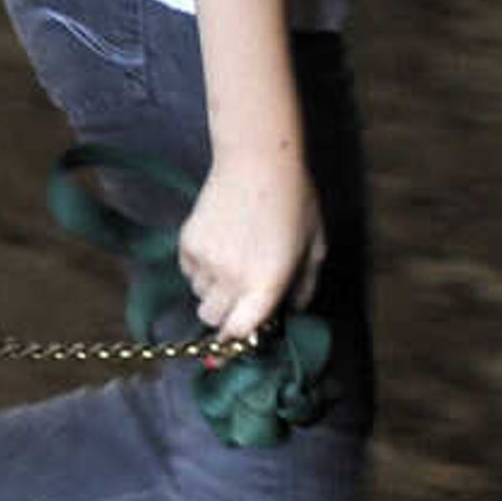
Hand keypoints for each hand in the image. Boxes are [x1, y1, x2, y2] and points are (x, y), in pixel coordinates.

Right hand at [175, 146, 323, 351]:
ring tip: (230, 262)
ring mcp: (206, 261)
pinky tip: (217, 244)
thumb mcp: (313, 247)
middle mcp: (232, 279)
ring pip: (198, 294)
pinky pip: (187, 270)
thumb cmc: (294, 203)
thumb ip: (304, 286)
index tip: (239, 335)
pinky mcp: (187, 243)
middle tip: (238, 296)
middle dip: (224, 313)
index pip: (240, 331)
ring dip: (212, 288)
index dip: (237, 338)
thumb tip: (290, 310)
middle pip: (212, 318)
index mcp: (266, 284)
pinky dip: (199, 267)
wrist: (257, 162)